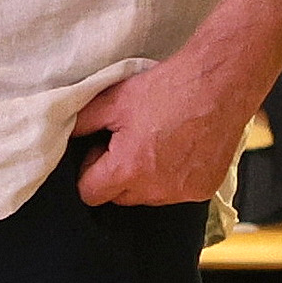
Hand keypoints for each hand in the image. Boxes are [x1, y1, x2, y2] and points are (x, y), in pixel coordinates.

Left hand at [72, 58, 254, 207]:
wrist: (220, 84)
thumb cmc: (169, 89)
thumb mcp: (114, 100)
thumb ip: (81, 122)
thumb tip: (62, 134)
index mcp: (128, 169)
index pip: (89, 194)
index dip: (89, 171)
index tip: (100, 151)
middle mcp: (156, 189)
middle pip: (118, 197)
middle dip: (115, 175)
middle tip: (127, 141)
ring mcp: (183, 193)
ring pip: (147, 197)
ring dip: (144, 178)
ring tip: (155, 141)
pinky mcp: (204, 190)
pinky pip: (175, 193)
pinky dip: (171, 177)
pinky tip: (178, 148)